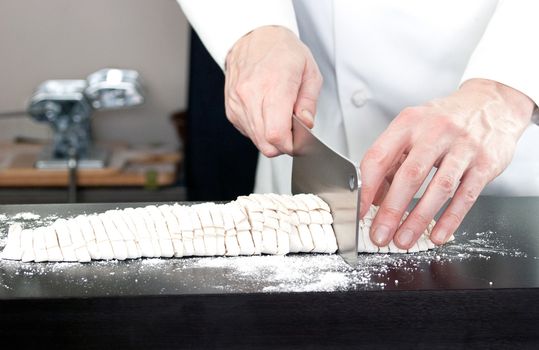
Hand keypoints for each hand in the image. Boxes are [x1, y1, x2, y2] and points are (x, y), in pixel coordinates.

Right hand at [224, 26, 322, 155]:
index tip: (299, 140)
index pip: (277, 134)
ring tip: (279, 118)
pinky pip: (247, 132)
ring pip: (256, 140)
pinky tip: (266, 114)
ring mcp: (238, 103)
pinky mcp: (231, 109)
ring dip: (271, 138)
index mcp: (274, 85)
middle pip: (266, 143)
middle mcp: (252, 95)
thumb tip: (306, 125)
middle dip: (283, 145)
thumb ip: (309, 103)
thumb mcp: (309, 71)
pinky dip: (260, 130)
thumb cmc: (282, 50)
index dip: (290, 145)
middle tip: (292, 132)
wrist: (254, 36)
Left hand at [360, 78, 534, 248]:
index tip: (359, 211)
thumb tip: (374, 197)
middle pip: (409, 175)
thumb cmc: (443, 121)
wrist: (490, 103)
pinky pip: (466, 195)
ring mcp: (463, 146)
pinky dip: (451, 218)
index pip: (379, 157)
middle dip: (391, 211)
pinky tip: (437, 234)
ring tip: (404, 240)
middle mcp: (435, 132)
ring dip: (418, 219)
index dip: (366, 188)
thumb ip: (393, 160)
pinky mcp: (485, 162)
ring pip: (439, 188)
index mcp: (408, 123)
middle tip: (380, 234)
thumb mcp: (413, 130)